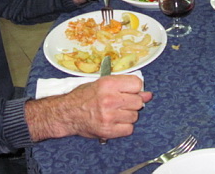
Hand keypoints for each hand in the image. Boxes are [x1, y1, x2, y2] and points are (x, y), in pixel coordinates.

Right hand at [25, 75, 152, 140]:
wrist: (67, 113)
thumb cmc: (83, 97)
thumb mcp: (102, 83)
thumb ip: (125, 86)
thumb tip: (148, 94)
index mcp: (108, 84)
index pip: (137, 84)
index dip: (134, 88)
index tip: (129, 91)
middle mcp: (109, 99)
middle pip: (138, 101)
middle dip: (132, 103)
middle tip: (121, 103)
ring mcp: (109, 116)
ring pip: (134, 116)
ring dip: (128, 115)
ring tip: (115, 112)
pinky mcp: (108, 131)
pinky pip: (129, 129)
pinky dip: (124, 127)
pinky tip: (115, 122)